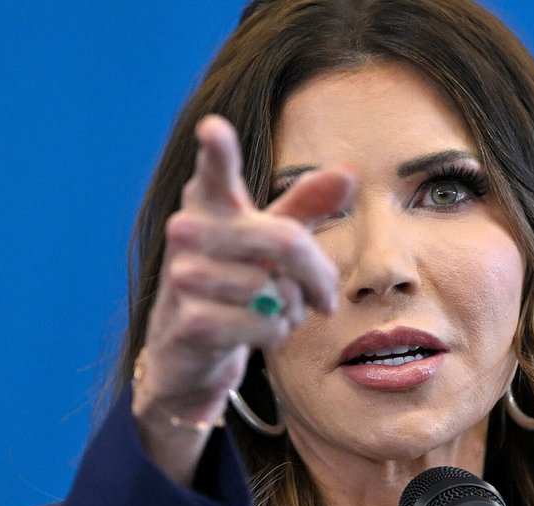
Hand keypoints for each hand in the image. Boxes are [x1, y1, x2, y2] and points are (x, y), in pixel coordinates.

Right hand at [132, 115, 354, 484]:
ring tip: (271, 311)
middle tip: (326, 297)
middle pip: (287, 243)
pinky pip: (266, 325)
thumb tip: (349, 173)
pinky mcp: (192, 323)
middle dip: (319, 276)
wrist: (187, 350)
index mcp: (209, 204)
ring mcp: (184, 278)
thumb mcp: (267, 242)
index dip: (217, 151)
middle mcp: (188, 233)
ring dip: (292, 310)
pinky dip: (275, 334)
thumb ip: (305, 208)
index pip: (214, 173)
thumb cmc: (233, 282)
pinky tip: (254, 333)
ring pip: (279, 290)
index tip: (213, 128)